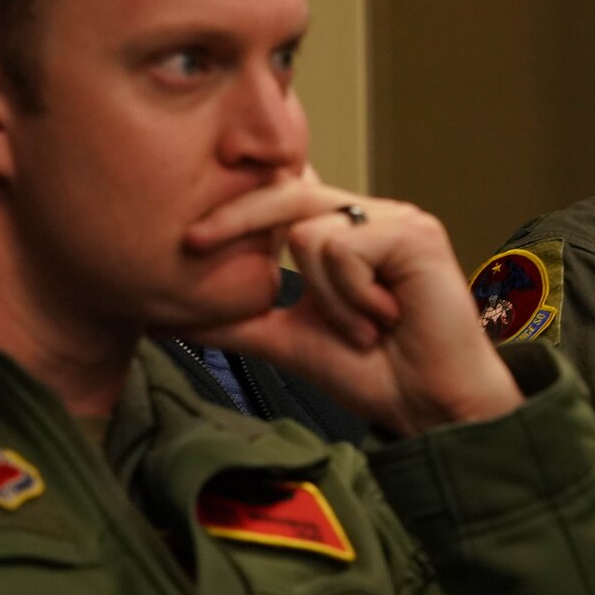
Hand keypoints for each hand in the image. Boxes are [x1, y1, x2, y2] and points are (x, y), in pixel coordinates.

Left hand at [183, 173, 521, 435]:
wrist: (428, 404)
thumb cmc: (374, 372)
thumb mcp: (287, 340)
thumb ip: (236, 320)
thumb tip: (166, 317)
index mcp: (342, 233)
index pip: (284, 193)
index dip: (241, 201)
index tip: (191, 235)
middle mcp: (369, 216)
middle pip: (287, 191)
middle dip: (236, 219)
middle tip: (193, 243)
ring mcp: (396, 219)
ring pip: (311, 230)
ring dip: (324, 296)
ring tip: (361, 329)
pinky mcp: (415, 232)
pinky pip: (344, 248)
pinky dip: (351, 295)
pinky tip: (383, 318)